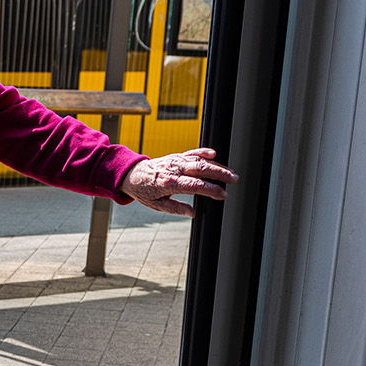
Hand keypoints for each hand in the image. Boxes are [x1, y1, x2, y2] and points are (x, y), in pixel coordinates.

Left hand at [118, 148, 238, 217]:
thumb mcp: (157, 205)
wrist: (132, 174)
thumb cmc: (144, 191)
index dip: (211, 190)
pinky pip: (192, 152)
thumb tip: (192, 213)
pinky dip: (203, 152)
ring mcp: (175, 161)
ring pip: (199, 160)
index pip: (195, 186)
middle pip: (201, 169)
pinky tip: (214, 154)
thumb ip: (175, 209)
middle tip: (234, 179)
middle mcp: (173, 169)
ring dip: (217, 165)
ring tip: (230, 172)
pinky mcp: (176, 156)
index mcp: (169, 183)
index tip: (223, 194)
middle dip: (219, 174)